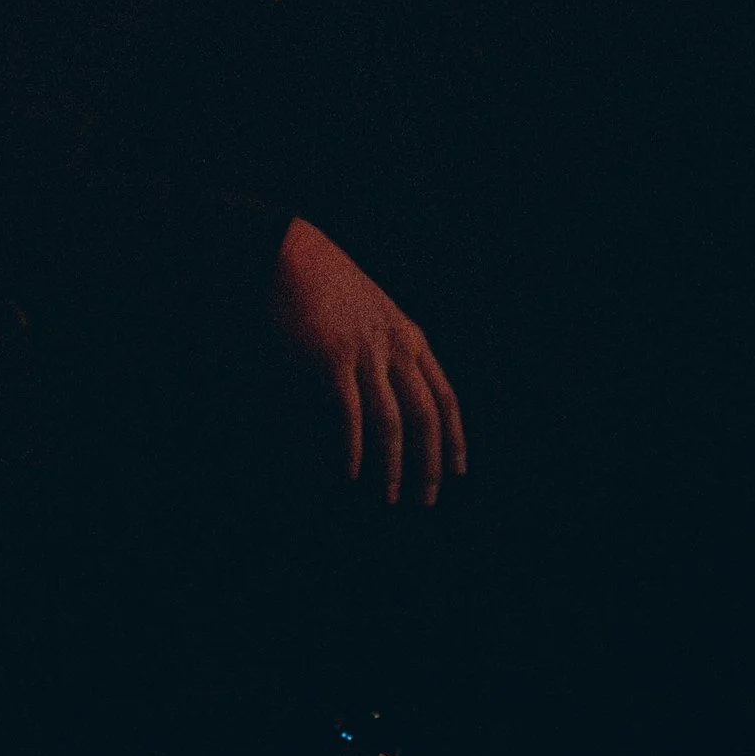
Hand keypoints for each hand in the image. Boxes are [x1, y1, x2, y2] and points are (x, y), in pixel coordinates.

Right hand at [268, 216, 467, 504]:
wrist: (296, 257)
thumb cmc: (331, 288)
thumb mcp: (377, 315)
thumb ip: (392, 351)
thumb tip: (400, 398)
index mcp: (410, 338)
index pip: (445, 396)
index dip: (455, 437)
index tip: (458, 470)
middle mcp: (395, 347)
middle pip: (425, 415)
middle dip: (430, 462)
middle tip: (427, 498)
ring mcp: (365, 353)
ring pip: (391, 421)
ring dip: (392, 465)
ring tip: (389, 496)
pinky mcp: (333, 359)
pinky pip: (350, 414)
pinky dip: (353, 448)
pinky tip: (352, 472)